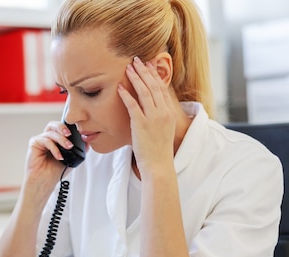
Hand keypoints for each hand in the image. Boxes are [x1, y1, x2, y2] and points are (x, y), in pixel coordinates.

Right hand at [24, 121, 72, 187]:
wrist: (44, 182)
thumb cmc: (55, 172)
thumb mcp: (71, 159)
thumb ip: (78, 150)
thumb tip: (87, 142)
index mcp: (55, 140)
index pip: (61, 128)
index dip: (69, 128)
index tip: (77, 133)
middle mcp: (47, 138)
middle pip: (54, 125)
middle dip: (63, 127)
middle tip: (70, 134)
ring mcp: (40, 140)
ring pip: (51, 132)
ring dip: (61, 139)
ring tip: (68, 147)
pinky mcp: (34, 143)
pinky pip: (46, 140)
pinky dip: (54, 148)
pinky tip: (59, 156)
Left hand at [117, 56, 176, 174]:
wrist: (159, 165)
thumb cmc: (158, 150)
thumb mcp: (163, 130)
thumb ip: (158, 117)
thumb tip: (151, 108)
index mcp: (169, 113)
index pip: (162, 88)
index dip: (154, 75)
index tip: (148, 65)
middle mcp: (163, 112)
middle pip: (154, 86)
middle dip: (144, 71)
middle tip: (136, 60)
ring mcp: (153, 118)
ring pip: (145, 92)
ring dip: (136, 78)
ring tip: (128, 68)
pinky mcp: (141, 124)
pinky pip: (133, 106)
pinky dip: (126, 95)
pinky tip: (119, 87)